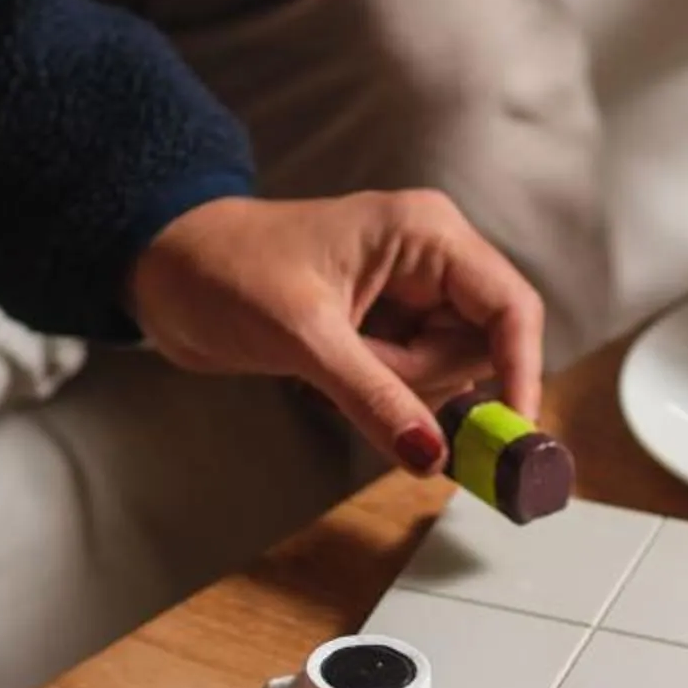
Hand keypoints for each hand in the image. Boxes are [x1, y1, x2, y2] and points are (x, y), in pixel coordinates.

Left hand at [125, 189, 544, 470]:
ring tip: (329, 364)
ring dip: (396, 389)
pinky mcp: (387, 328)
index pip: (510, 307)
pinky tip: (330, 375)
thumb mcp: (302, 336)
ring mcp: (410, 296)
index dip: (522, 372)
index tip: (511, 434)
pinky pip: (414, 382)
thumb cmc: (225, 271)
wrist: (165, 273)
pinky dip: (381, 395)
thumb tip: (431, 454)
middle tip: (360, 371)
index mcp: (426, 233)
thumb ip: (373, 396)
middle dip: (425, 380)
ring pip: (448, 372)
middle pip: (481, 349)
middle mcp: (430, 259)